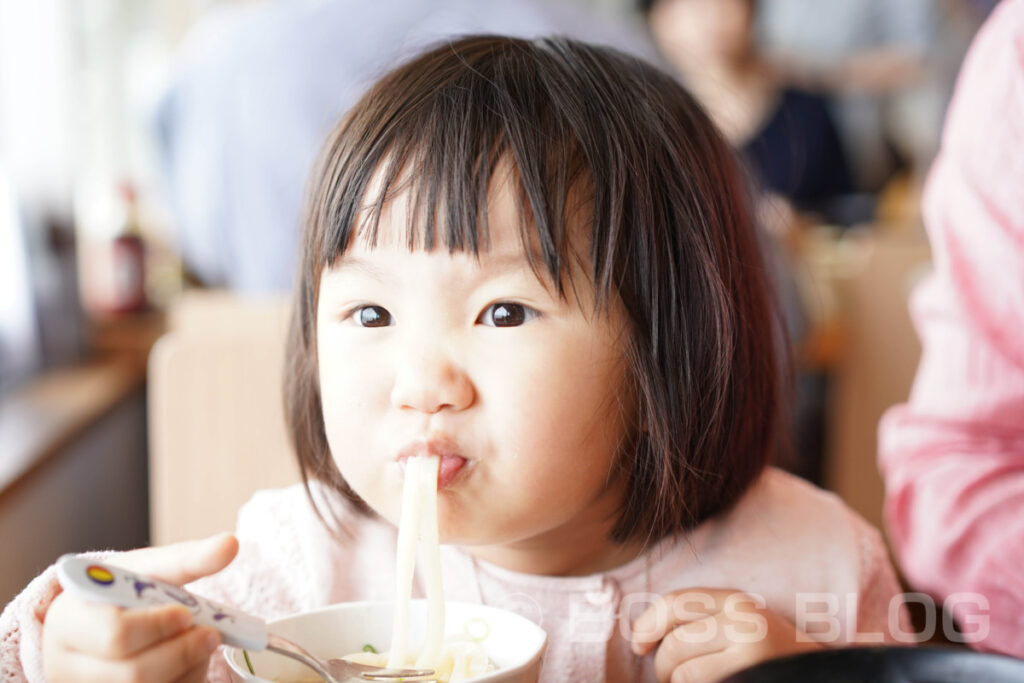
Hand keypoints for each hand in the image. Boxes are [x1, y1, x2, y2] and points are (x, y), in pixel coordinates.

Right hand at [43, 533, 238, 682]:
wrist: (97, 623)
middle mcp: (65, 665)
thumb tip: (230, 544)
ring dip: (188, 669)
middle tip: (210, 634)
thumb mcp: (145, 570)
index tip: (185, 613)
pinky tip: (188, 665)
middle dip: (182, 652)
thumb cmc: (121, 595)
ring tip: (200, 645)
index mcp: (68, 620)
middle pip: (134, 673)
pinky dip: (185, 682)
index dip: (159, 626)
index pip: (116, 634)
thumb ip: (186, 559)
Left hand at [630, 587, 821, 682]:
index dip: (647, 625)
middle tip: (671, 680)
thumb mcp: (738, 624)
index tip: (639, 645)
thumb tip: (639, 636)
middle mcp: (745, 621)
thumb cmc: (769, 657)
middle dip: (662, 668)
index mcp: (737, 600)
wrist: (820, 676)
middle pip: (673, 645)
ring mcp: (750, 652)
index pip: (674, 603)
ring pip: (683, 673)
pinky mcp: (748, 676)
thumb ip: (699, 620)